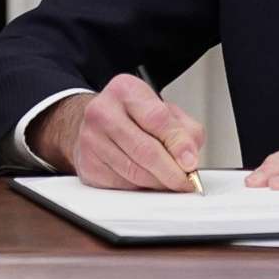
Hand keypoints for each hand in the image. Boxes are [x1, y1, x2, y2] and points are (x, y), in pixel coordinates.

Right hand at [47, 74, 205, 190]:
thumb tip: (189, 157)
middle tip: (186, 182)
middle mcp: (103, 112)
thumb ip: (184, 130)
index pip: (157, 119)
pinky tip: (147, 180)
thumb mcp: (164, 110)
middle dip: (171, 172)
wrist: (97, 123)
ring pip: (134, 173)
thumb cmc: (133, 116)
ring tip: (170, 181)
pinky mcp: (88, 165)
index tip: (191, 163)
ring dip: (158, 183)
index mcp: (125, 90)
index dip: (178, 144)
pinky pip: (122, 185)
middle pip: (145, 150)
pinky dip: (141, 188)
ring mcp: (91, 140)